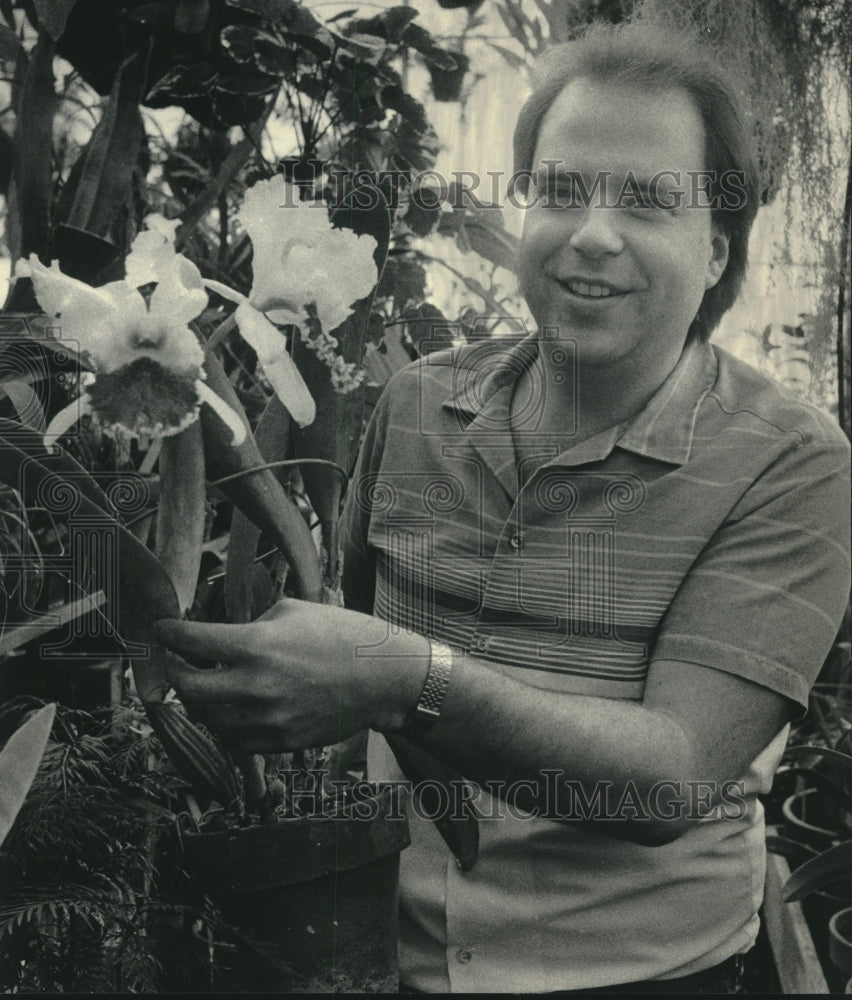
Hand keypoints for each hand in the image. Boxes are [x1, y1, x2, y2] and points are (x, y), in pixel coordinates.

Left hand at [153, 598, 428, 752]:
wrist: (383, 678)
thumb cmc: (342, 635)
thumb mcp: (292, 611)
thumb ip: (250, 624)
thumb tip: (220, 637)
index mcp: (256, 646)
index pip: (191, 642)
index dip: (168, 635)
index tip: (160, 631)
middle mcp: (255, 686)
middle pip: (188, 688)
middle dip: (177, 672)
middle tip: (180, 662)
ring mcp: (266, 719)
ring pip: (209, 718)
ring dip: (202, 700)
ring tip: (211, 684)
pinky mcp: (279, 742)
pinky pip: (235, 738)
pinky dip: (227, 722)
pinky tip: (236, 706)